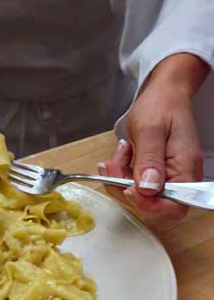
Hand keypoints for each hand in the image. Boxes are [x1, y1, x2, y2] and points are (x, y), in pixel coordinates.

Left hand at [100, 54, 206, 219]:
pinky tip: (122, 156)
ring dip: (121, 178)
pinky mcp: (159, 173)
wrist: (165, 93)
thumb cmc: (161, 105)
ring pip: (141, 195)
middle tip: (113, 164)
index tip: (128, 189)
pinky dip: (124, 174)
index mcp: (185, 167)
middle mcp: (181, 176)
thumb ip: (149, 160)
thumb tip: (147, 188)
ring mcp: (170, 176)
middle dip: (127, 187)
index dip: (149, 205)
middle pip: (153, 203)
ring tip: (119, 154)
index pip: (174, 206)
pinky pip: (138, 184)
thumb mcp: (150, 130)